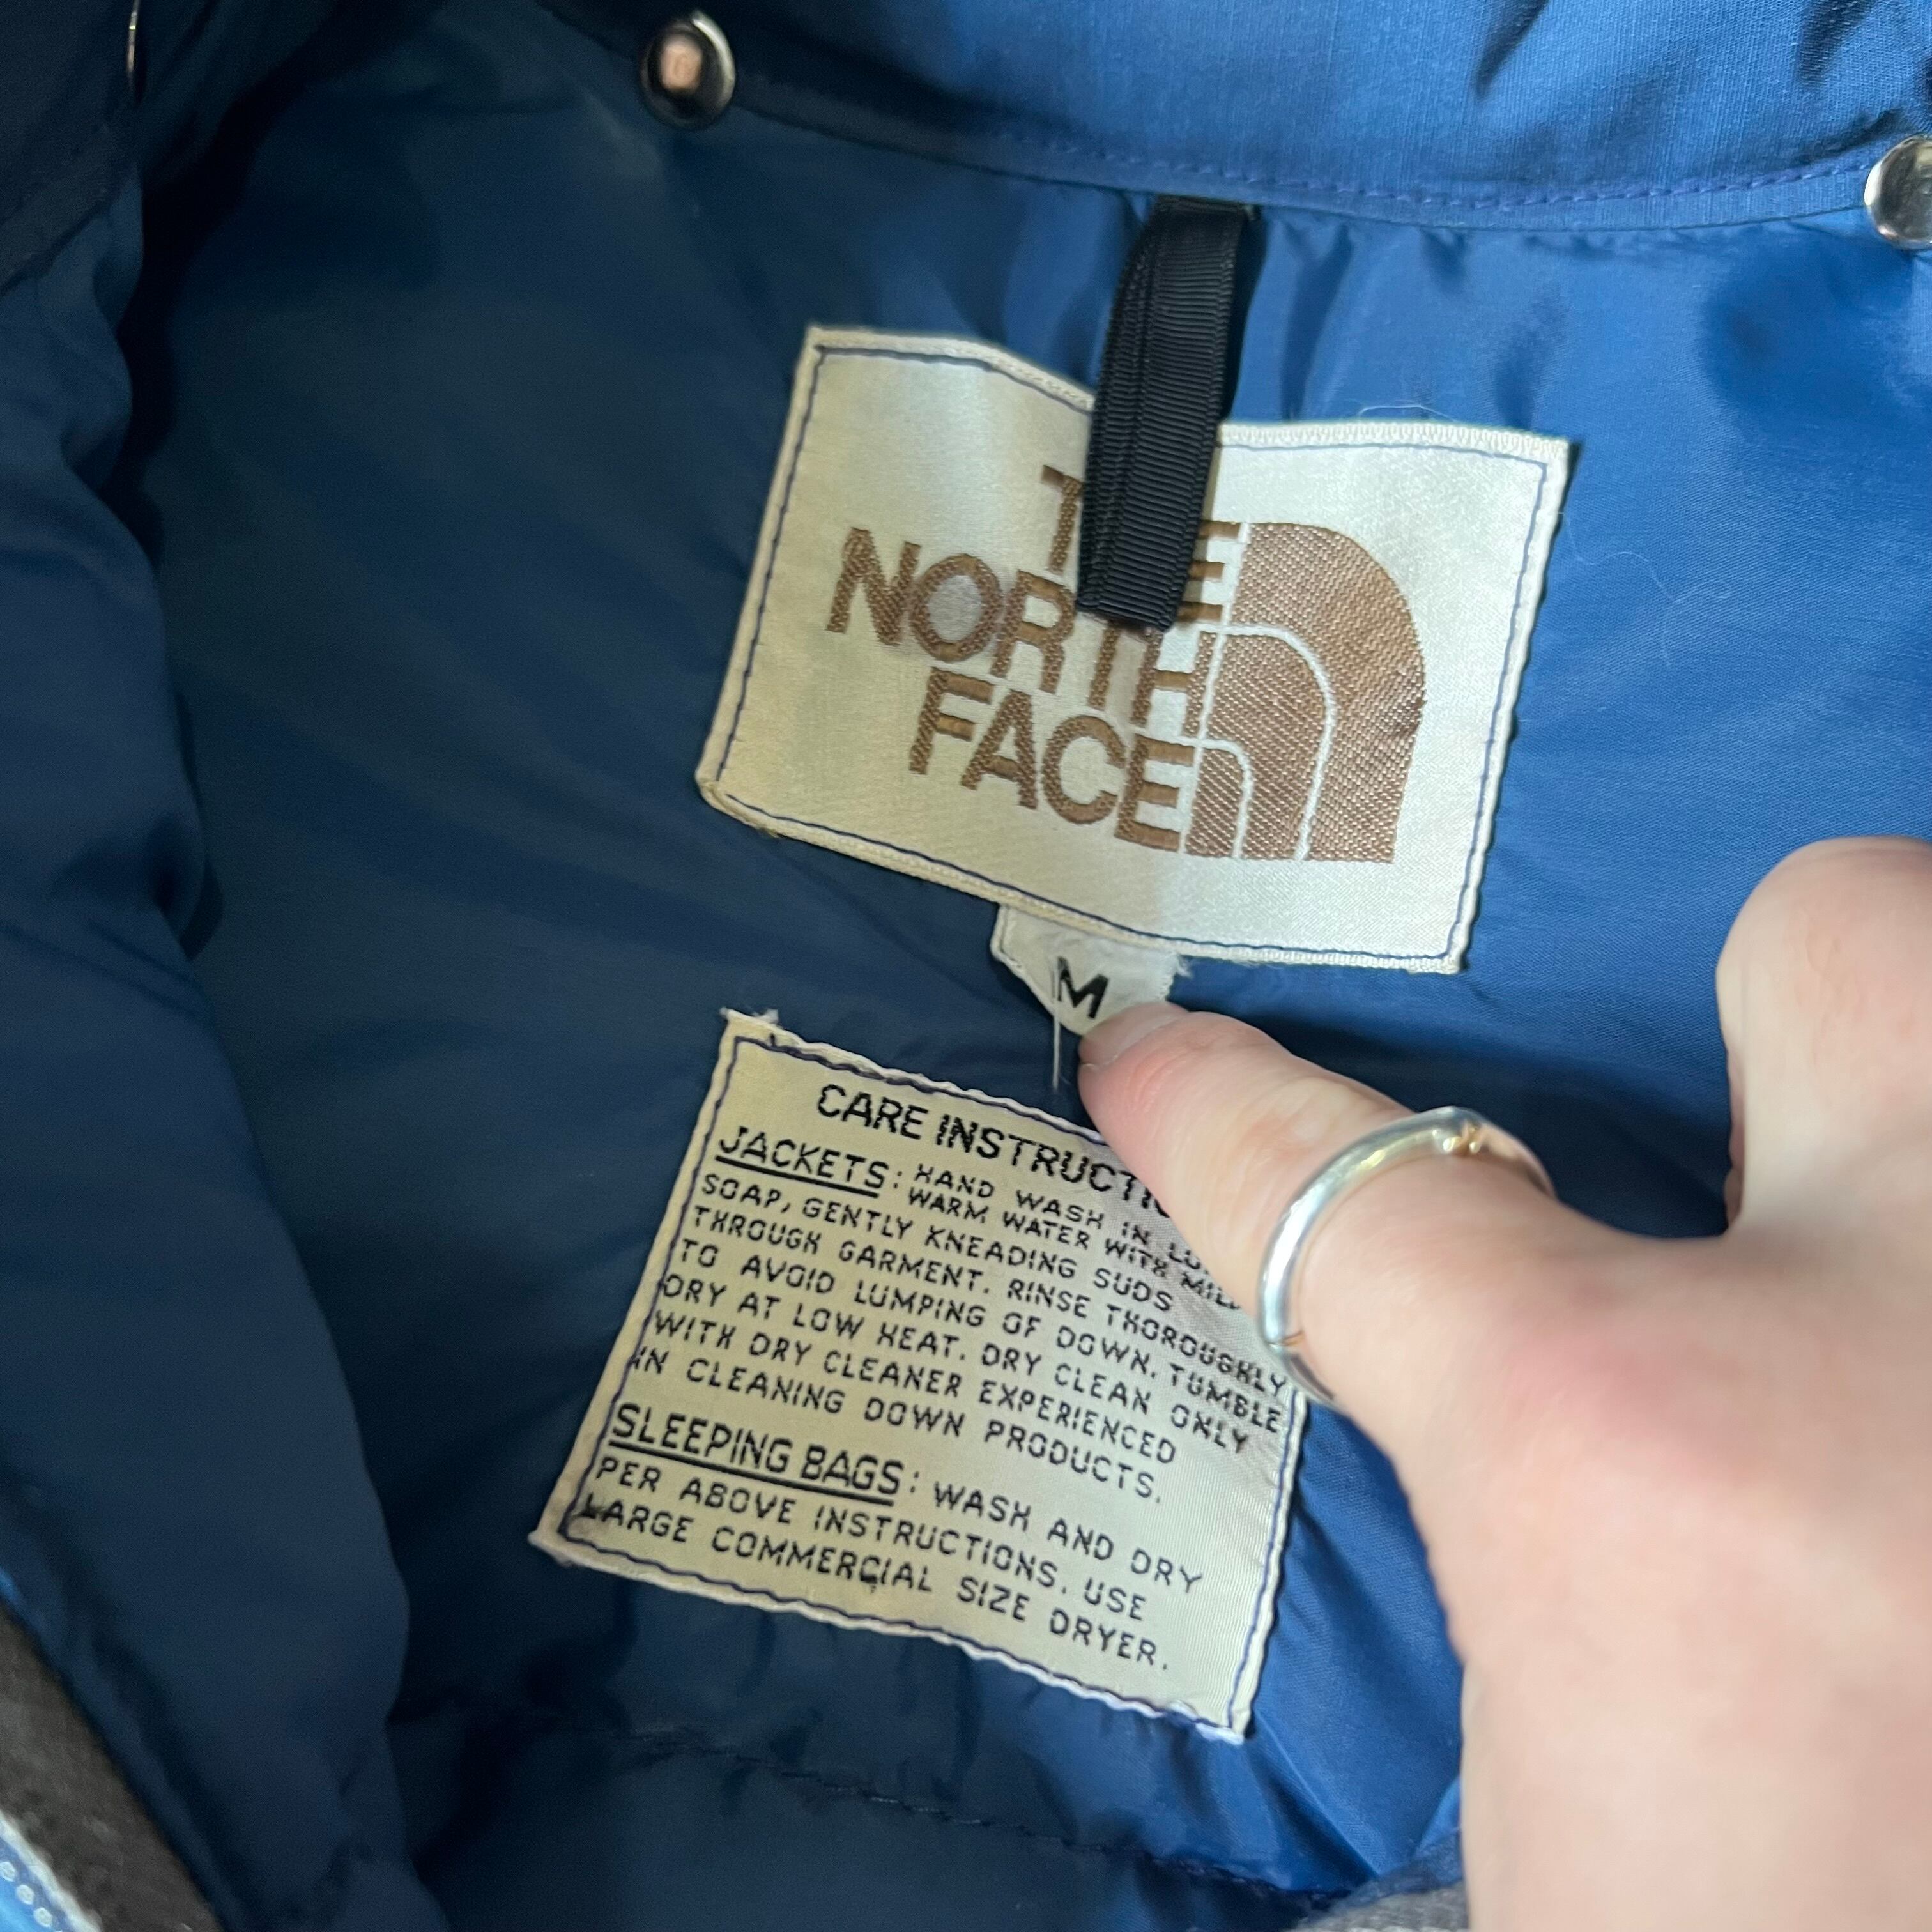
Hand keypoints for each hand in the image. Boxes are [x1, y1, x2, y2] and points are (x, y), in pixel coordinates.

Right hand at [1078, 837, 1931, 1930]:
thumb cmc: (1791, 1911)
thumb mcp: (1562, 1858)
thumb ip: (1436, 1717)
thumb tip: (1314, 1715)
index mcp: (1640, 1460)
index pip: (1350, 1200)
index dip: (1224, 1114)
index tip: (1157, 1061)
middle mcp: (1897, 1334)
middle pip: (1843, 932)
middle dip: (1784, 995)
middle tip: (1755, 1161)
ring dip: (1927, 1120)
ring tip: (1892, 1286)